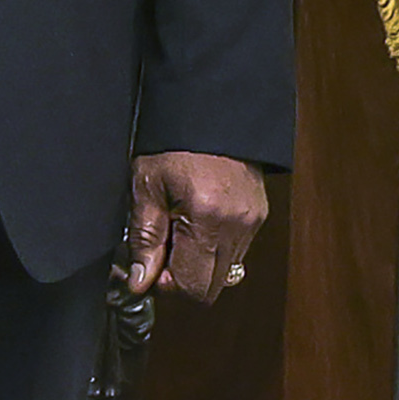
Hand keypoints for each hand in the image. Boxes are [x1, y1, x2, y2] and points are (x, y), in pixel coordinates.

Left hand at [123, 152, 268, 299]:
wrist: (212, 112)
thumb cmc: (175, 142)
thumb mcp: (147, 185)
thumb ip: (144, 238)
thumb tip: (139, 282)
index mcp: (208, 218)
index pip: (193, 287)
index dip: (166, 285)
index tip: (150, 266)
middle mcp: (237, 226)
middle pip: (212, 288)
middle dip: (183, 278)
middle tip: (163, 249)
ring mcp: (252, 223)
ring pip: (225, 273)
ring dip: (199, 264)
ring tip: (180, 230)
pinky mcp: (259, 217)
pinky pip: (235, 253)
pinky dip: (213, 249)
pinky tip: (197, 222)